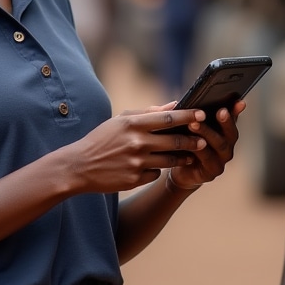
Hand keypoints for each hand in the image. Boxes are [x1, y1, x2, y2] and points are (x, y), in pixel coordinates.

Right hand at [63, 107, 208, 194]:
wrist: (80, 166)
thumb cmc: (103, 139)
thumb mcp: (121, 120)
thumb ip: (148, 113)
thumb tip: (174, 105)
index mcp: (133, 124)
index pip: (168, 118)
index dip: (188, 116)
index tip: (203, 114)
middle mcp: (136, 143)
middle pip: (175, 141)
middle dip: (193, 140)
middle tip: (204, 139)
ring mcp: (136, 163)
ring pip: (170, 160)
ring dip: (183, 157)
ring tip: (190, 154)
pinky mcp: (135, 180)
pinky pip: (156, 173)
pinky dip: (158, 169)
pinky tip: (153, 166)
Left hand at [166, 100, 244, 191]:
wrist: (180, 171)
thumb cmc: (187, 145)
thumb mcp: (192, 129)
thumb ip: (196, 117)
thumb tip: (189, 100)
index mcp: (225, 134)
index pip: (233, 119)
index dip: (237, 111)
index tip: (240, 102)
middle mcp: (227, 147)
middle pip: (231, 134)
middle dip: (226, 122)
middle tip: (221, 110)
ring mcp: (221, 161)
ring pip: (218, 145)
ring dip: (207, 133)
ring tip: (194, 123)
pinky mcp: (211, 173)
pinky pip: (206, 159)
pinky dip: (199, 150)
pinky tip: (189, 142)